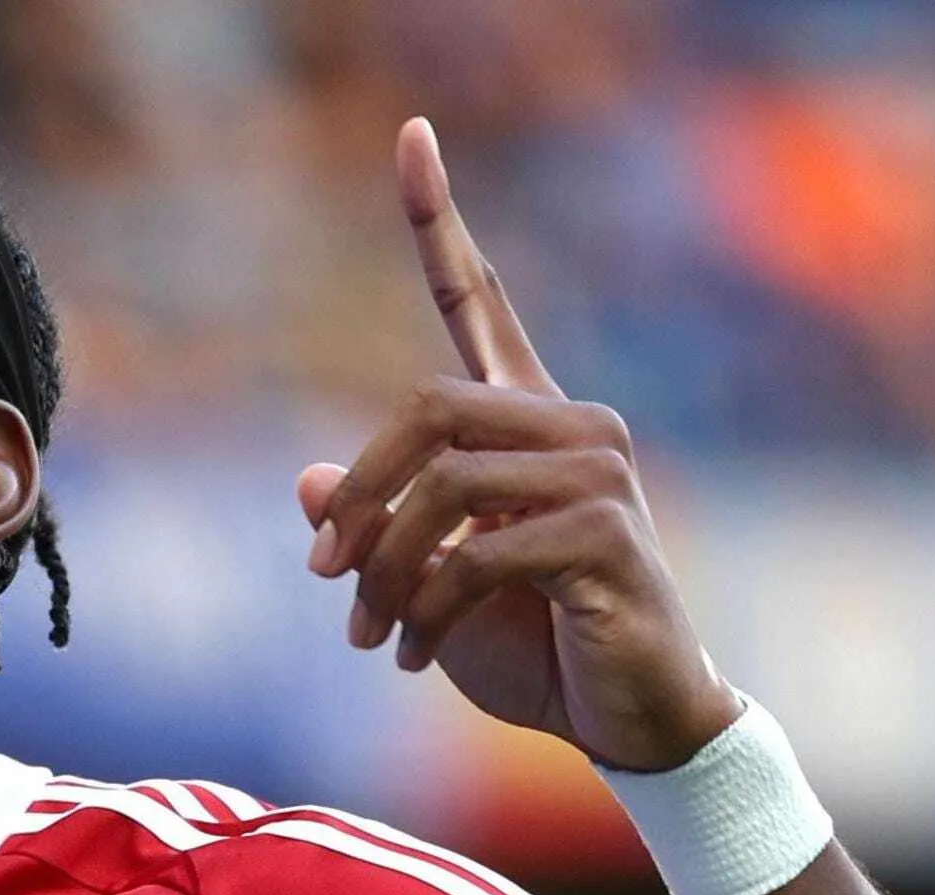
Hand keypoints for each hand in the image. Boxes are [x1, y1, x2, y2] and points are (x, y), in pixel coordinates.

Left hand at [297, 120, 739, 772]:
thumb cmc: (533, 647)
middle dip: (359, 499)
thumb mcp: (425, 586)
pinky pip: (476, 554)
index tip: (411, 135)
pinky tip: (417, 655)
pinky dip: (426, 611)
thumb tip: (307, 483)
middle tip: (328, 580)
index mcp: (528, 421)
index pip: (480, 301)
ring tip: (372, 637)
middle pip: (426, 409)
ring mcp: (599, 473)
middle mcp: (572, 425)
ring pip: (442, 488)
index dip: (439, 221)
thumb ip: (375, 529)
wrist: (626, 719)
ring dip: (385, 574)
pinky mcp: (605, 534)